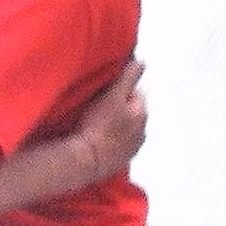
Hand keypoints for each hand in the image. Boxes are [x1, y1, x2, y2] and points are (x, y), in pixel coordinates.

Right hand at [64, 61, 148, 183]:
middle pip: (129, 114)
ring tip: (92, 126)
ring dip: (113, 127)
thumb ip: (128, 77)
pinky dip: (107, 143)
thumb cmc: (98, 126)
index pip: (135, 94)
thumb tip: (140, 62)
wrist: (83, 161)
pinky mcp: (117, 164)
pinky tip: (93, 142)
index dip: (119, 91)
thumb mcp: (113, 96)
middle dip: (118, 109)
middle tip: (95, 109)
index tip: (103, 92)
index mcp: (142, 114)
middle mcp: (142, 133)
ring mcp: (130, 151)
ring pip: (123, 131)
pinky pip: (114, 148)